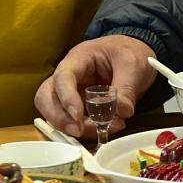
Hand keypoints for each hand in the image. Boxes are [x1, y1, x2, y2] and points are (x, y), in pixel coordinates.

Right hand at [36, 35, 157, 134]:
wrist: (135, 54)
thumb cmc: (129, 51)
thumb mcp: (132, 64)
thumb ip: (126, 87)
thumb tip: (123, 110)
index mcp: (78, 59)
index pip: (62, 78)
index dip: (66, 98)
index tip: (78, 116)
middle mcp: (68, 77)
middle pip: (46, 98)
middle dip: (59, 118)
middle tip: (80, 130)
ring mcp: (71, 93)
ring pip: (56, 114)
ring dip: (75, 127)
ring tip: (105, 128)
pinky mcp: (79, 107)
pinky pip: (73, 122)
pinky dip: (87, 130)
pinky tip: (109, 127)